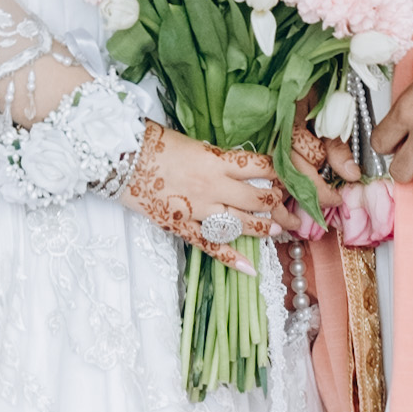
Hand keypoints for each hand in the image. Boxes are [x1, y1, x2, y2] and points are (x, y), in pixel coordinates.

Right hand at [124, 126, 285, 254]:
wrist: (120, 158)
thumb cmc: (153, 143)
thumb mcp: (193, 143)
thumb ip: (217, 157)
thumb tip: (238, 166)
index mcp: (216, 160)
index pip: (260, 167)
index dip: (280, 173)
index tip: (290, 179)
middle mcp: (212, 186)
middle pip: (257, 199)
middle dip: (279, 206)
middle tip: (292, 212)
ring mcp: (198, 209)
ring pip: (239, 224)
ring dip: (262, 229)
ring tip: (278, 232)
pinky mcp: (182, 226)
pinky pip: (211, 245)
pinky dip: (231, 258)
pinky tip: (250, 268)